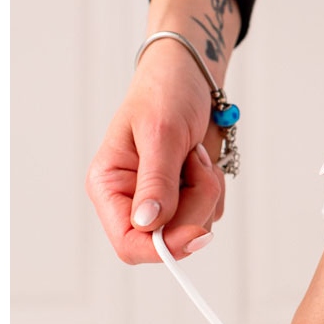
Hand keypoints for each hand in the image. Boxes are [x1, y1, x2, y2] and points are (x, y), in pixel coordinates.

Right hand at [86, 42, 226, 262]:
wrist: (190, 76)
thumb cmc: (166, 94)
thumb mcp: (160, 133)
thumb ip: (156, 181)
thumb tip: (147, 224)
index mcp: (109, 187)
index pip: (128, 243)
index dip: (162, 247)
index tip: (195, 235)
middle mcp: (132, 200)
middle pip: (169, 239)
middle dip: (194, 205)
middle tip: (196, 163)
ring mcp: (162, 201)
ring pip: (195, 227)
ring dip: (207, 191)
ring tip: (195, 154)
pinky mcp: (186, 197)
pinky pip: (211, 212)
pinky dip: (215, 186)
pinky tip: (202, 157)